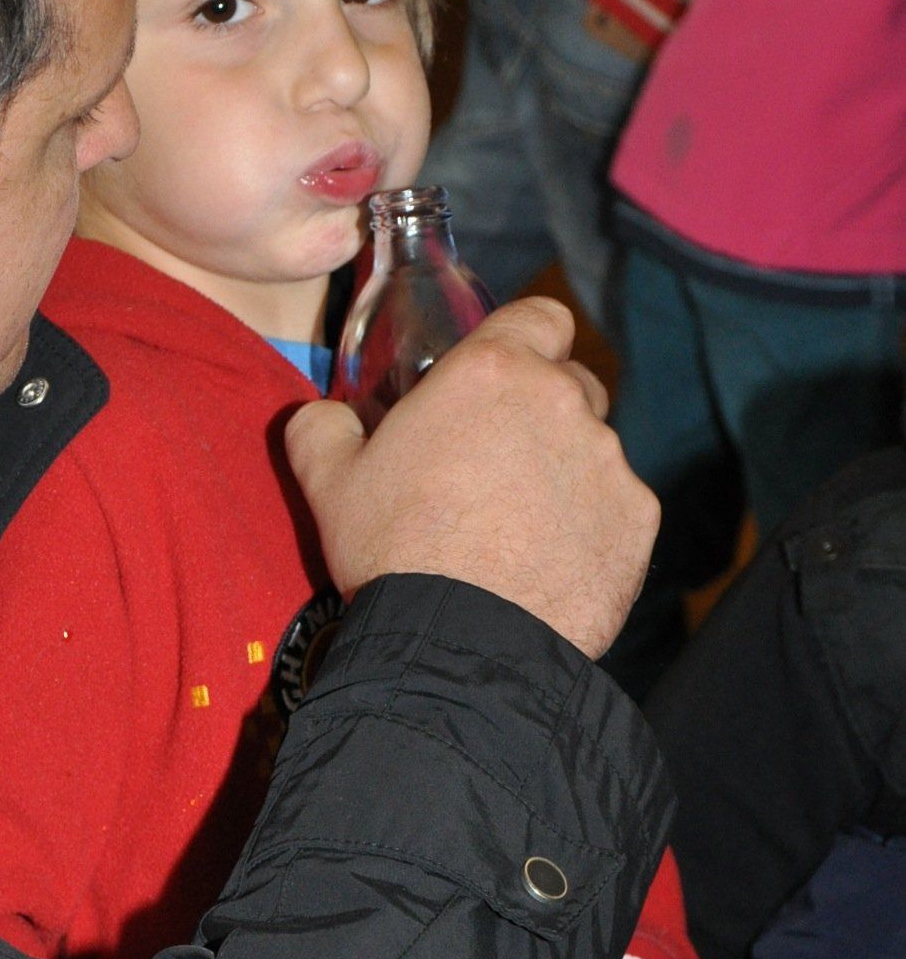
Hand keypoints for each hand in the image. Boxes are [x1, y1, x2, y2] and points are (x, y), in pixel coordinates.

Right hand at [284, 295, 657, 658]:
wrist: (460, 642)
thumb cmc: (394, 551)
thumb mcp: (330, 482)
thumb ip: (322, 429)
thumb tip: (324, 417)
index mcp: (492, 372)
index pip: (539, 316)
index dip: (522, 340)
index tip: (499, 377)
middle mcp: (562, 402)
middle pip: (569, 384)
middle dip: (539, 413)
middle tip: (493, 465)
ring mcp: (609, 462)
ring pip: (592, 450)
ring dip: (561, 474)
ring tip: (516, 530)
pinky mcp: (636, 520)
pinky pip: (615, 509)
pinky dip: (588, 527)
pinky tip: (545, 564)